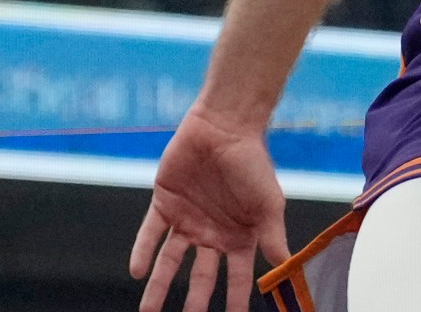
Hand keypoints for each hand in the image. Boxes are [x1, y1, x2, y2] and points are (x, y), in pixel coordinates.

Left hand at [128, 109, 290, 311]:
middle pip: (200, 278)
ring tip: (148, 311)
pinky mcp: (165, 204)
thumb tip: (283, 266)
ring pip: (170, 262)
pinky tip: (137, 271)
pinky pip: (151, 234)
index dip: (235, 302)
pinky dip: (142, 252)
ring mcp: (187, 220)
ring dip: (159, 286)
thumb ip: (273, 236)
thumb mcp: (269, 202)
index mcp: (239, 237)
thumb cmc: (252, 162)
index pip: (237, 279)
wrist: (225, 127)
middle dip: (193, 303)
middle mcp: (212, 234)